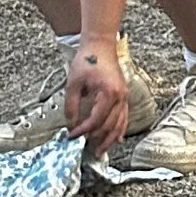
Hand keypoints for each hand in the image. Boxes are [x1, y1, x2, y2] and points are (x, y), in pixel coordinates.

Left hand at [63, 36, 132, 153]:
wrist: (100, 45)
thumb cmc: (88, 60)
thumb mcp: (73, 83)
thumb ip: (71, 105)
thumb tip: (71, 124)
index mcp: (108, 93)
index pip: (96, 120)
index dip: (83, 131)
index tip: (72, 136)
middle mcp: (120, 97)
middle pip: (109, 126)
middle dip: (96, 139)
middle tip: (84, 148)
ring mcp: (124, 96)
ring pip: (120, 125)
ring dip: (110, 139)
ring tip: (100, 151)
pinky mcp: (123, 95)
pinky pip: (124, 117)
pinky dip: (120, 129)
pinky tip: (117, 139)